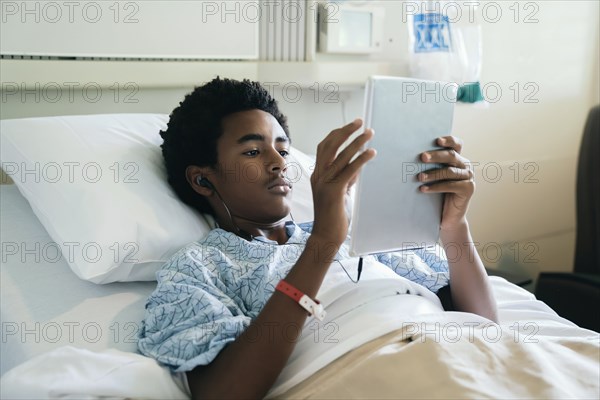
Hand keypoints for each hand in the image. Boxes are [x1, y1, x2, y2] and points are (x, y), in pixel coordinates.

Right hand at [311, 119, 375, 247]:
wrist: (326, 236)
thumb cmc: (334, 216)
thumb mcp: (341, 192)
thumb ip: (346, 178)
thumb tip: (358, 164)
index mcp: (317, 174)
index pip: (324, 147)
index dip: (337, 134)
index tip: (351, 126)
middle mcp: (318, 176)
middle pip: (330, 145)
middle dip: (346, 131)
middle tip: (361, 122)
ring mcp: (324, 183)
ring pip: (341, 156)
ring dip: (357, 142)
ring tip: (370, 133)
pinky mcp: (333, 192)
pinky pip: (349, 171)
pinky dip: (360, 159)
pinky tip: (371, 153)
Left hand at [418, 136, 473, 230]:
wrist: (448, 217)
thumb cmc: (438, 194)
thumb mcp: (435, 177)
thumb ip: (431, 166)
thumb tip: (414, 157)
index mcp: (458, 159)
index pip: (456, 145)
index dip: (448, 140)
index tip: (436, 140)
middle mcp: (466, 166)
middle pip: (451, 156)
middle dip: (435, 155)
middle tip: (422, 157)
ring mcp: (469, 177)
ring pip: (449, 171)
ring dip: (432, 174)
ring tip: (419, 177)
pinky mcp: (468, 189)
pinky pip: (450, 185)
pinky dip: (435, 187)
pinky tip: (423, 189)